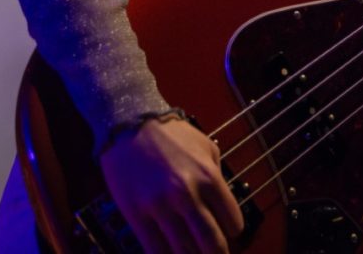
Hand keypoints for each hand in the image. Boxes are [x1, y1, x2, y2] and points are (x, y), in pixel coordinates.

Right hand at [99, 115, 243, 252]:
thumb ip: (217, 174)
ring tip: (193, 253)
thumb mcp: (205, 145)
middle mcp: (187, 194)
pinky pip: (155, 249)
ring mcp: (160, 206)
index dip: (232, 230)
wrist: (129, 122)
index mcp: (208, 177)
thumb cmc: (168, 133)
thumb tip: (222, 202)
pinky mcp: (136, 214)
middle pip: (212, 244)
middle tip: (214, 253)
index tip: (227, 232)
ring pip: (184, 251)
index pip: (233, 223)